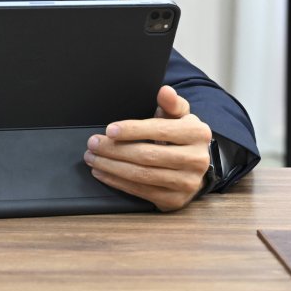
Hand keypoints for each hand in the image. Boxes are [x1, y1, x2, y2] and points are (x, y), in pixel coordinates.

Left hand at [83, 85, 211, 211]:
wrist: (196, 165)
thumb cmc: (181, 135)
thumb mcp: (179, 115)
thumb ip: (170, 103)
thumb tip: (164, 90)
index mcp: (197, 134)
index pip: (159, 130)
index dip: (132, 130)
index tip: (109, 130)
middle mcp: (196, 160)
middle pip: (147, 155)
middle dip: (115, 150)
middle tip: (93, 144)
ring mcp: (187, 183)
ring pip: (142, 175)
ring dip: (111, 167)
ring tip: (93, 158)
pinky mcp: (175, 200)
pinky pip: (141, 192)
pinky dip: (118, 182)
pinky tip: (102, 173)